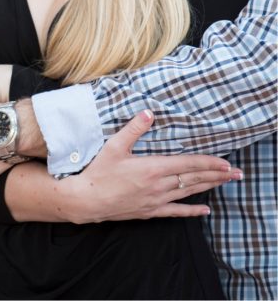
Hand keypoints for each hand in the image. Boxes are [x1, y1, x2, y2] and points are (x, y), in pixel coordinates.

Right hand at [53, 111, 241, 222]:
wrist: (87, 200)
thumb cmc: (98, 173)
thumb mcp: (113, 146)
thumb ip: (133, 129)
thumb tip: (149, 113)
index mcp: (152, 168)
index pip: (188, 164)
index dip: (208, 163)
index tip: (225, 162)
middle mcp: (159, 186)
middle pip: (193, 179)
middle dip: (217, 175)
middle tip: (236, 173)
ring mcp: (156, 200)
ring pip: (189, 192)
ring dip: (209, 187)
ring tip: (225, 183)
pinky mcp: (150, 210)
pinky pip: (176, 211)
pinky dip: (192, 210)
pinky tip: (204, 210)